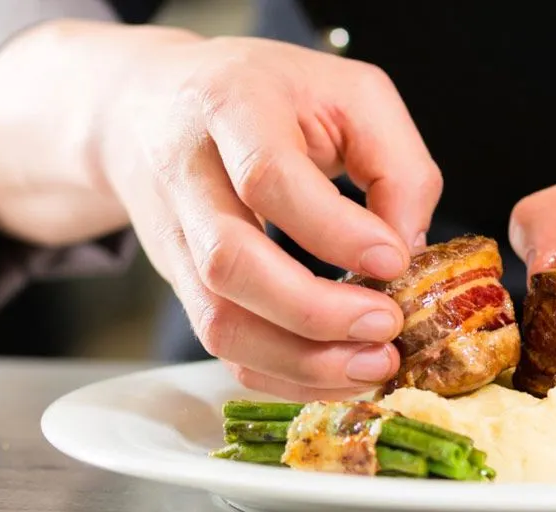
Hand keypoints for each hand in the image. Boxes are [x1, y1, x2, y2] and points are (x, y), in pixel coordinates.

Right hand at [94, 34, 441, 399]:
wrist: (147, 107)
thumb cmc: (266, 95)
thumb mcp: (349, 93)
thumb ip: (396, 163)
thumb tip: (408, 250)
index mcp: (232, 106)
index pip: (268, 178)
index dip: (334, 231)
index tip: (393, 262)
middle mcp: (187, 174)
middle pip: (229, 261)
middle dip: (314, 311)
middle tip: (386, 325)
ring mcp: (174, 237)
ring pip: (217, 320)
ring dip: (299, 359)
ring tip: (370, 364)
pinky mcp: (177, 284)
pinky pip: (220, 347)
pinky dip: (280, 374)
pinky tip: (334, 372)